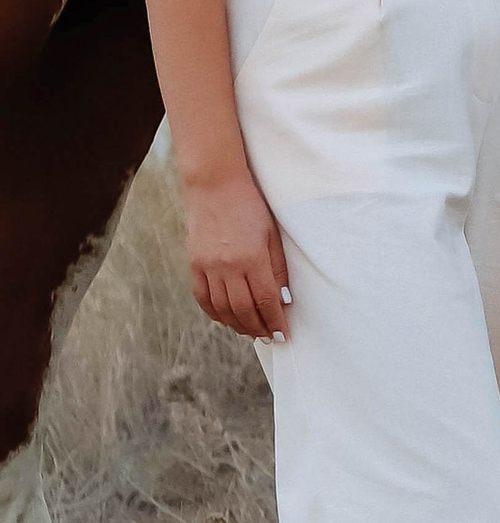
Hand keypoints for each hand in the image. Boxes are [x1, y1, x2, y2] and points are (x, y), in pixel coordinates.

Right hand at [185, 171, 291, 340]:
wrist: (215, 186)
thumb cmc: (250, 207)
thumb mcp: (272, 235)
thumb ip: (277, 268)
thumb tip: (283, 300)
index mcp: (252, 258)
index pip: (266, 300)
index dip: (275, 321)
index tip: (282, 334)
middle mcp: (228, 266)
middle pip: (244, 310)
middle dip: (258, 328)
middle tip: (268, 336)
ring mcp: (207, 266)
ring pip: (222, 309)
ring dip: (238, 325)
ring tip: (250, 331)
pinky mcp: (194, 264)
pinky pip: (202, 298)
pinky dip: (215, 313)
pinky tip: (226, 318)